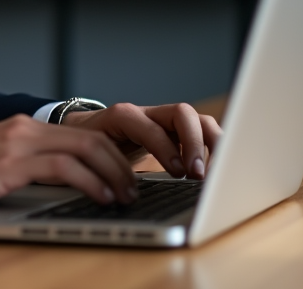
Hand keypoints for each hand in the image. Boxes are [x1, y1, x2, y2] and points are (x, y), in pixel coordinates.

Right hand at [0, 114, 138, 209]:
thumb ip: (26, 166)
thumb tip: (61, 187)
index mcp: (23, 128)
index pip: (82, 135)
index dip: (112, 155)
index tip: (126, 177)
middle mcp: (24, 129)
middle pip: (91, 139)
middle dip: (121, 164)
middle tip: (134, 189)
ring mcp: (16, 144)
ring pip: (84, 149)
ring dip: (113, 174)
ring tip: (124, 196)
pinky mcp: (9, 163)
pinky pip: (62, 168)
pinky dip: (89, 181)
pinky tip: (99, 196)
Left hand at [62, 103, 221, 179]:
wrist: (86, 130)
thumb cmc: (89, 143)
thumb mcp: (91, 153)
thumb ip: (103, 164)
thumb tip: (118, 189)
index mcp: (123, 116)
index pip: (151, 126)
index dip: (166, 147)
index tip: (177, 172)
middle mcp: (148, 113)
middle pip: (182, 112)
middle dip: (194, 143)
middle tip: (197, 174)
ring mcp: (164, 120)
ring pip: (197, 119)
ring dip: (211, 144)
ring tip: (213, 173)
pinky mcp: (176, 131)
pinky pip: (201, 132)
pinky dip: (214, 147)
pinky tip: (216, 169)